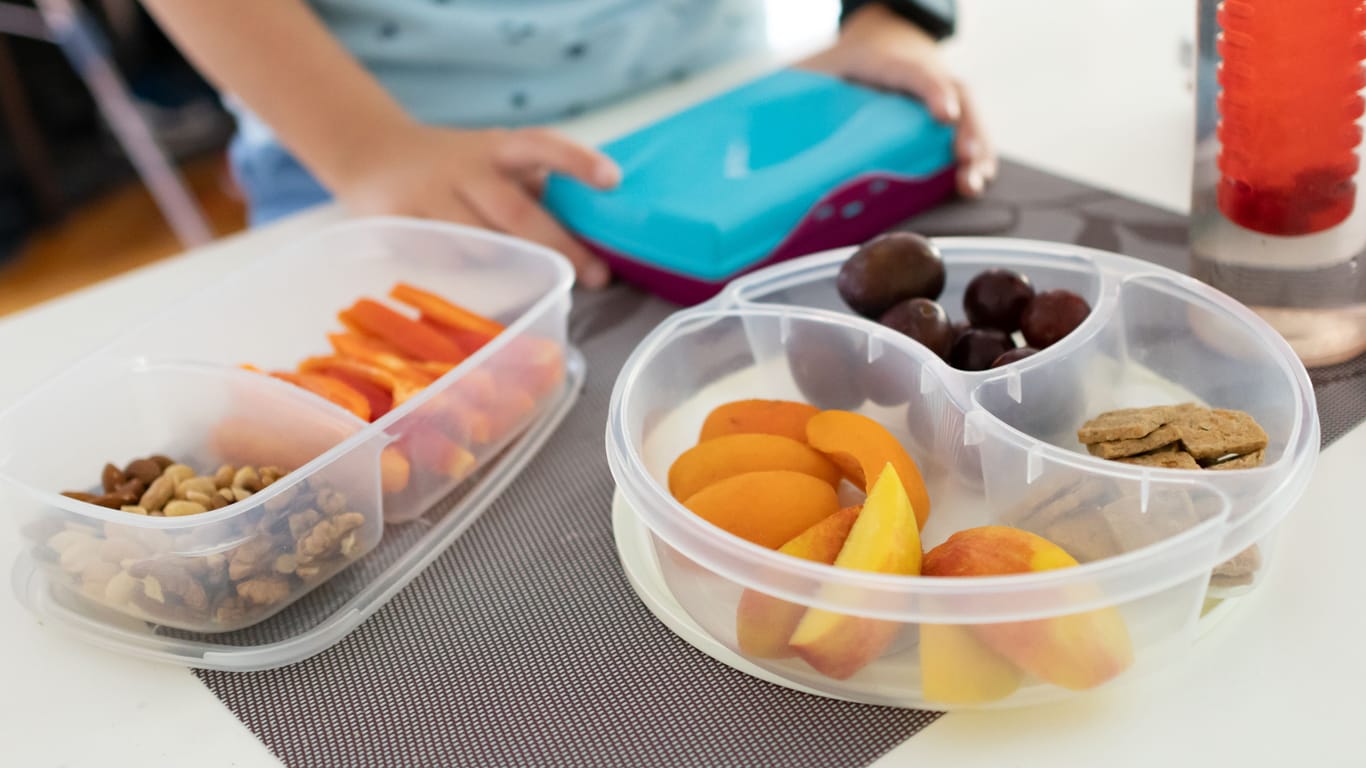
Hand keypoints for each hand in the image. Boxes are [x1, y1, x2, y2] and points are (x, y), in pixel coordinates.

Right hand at [333, 123, 620, 287]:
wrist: (372, 153)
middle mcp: (464, 167)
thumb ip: (535, 188)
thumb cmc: (457, 168)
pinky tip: (484, 299)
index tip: (613, 180)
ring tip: (545, 290)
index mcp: (497, 148)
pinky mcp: (396, 223)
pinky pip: (437, 261)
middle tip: (597, 276)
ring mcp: (427, 195)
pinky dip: (463, 282)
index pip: (541, 145)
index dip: (576, 161)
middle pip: (515, 210)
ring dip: (512, 270)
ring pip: (475, 242)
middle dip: (560, 245)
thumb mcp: (496, 159)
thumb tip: (593, 231)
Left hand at [799, 3, 995, 197]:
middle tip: (964, 161)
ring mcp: (941, 94)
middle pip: (956, 97)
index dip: (931, 90)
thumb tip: (754, 139)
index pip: (912, 72)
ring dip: (975, 151)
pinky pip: (969, 133)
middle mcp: (923, 73)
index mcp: (885, 61)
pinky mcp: (949, 115)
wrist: (881, 37)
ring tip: (970, 184)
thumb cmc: (842, 64)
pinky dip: (976, 158)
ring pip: (969, 117)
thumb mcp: (816, 71)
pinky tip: (972, 184)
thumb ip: (796, 96)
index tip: (942, 115)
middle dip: (964, 131)